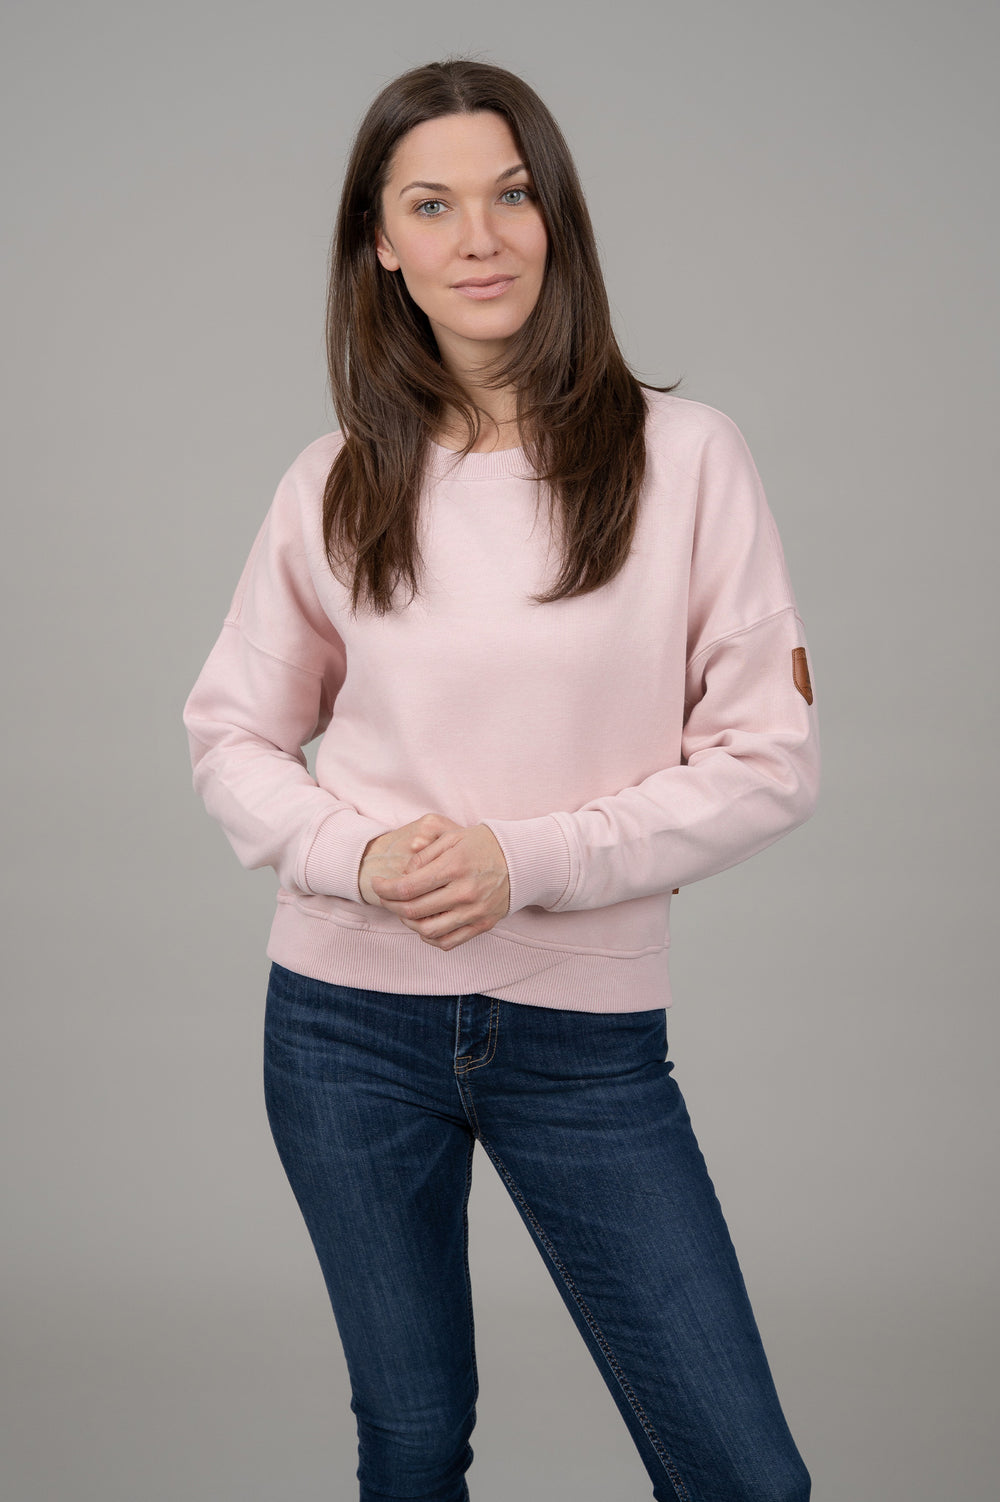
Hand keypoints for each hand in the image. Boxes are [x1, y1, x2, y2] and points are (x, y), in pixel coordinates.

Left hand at [362, 814, 509, 950]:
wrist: (523, 860)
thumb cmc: (484, 844)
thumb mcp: (453, 837)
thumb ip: (425, 852)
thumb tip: (404, 873)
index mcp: (454, 867)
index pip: (407, 887)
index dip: (385, 889)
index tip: (377, 884)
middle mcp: (464, 892)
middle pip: (413, 910)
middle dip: (392, 905)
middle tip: (387, 898)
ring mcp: (474, 912)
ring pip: (428, 930)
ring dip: (409, 924)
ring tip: (405, 911)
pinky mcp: (482, 925)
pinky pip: (448, 942)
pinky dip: (430, 937)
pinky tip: (425, 924)